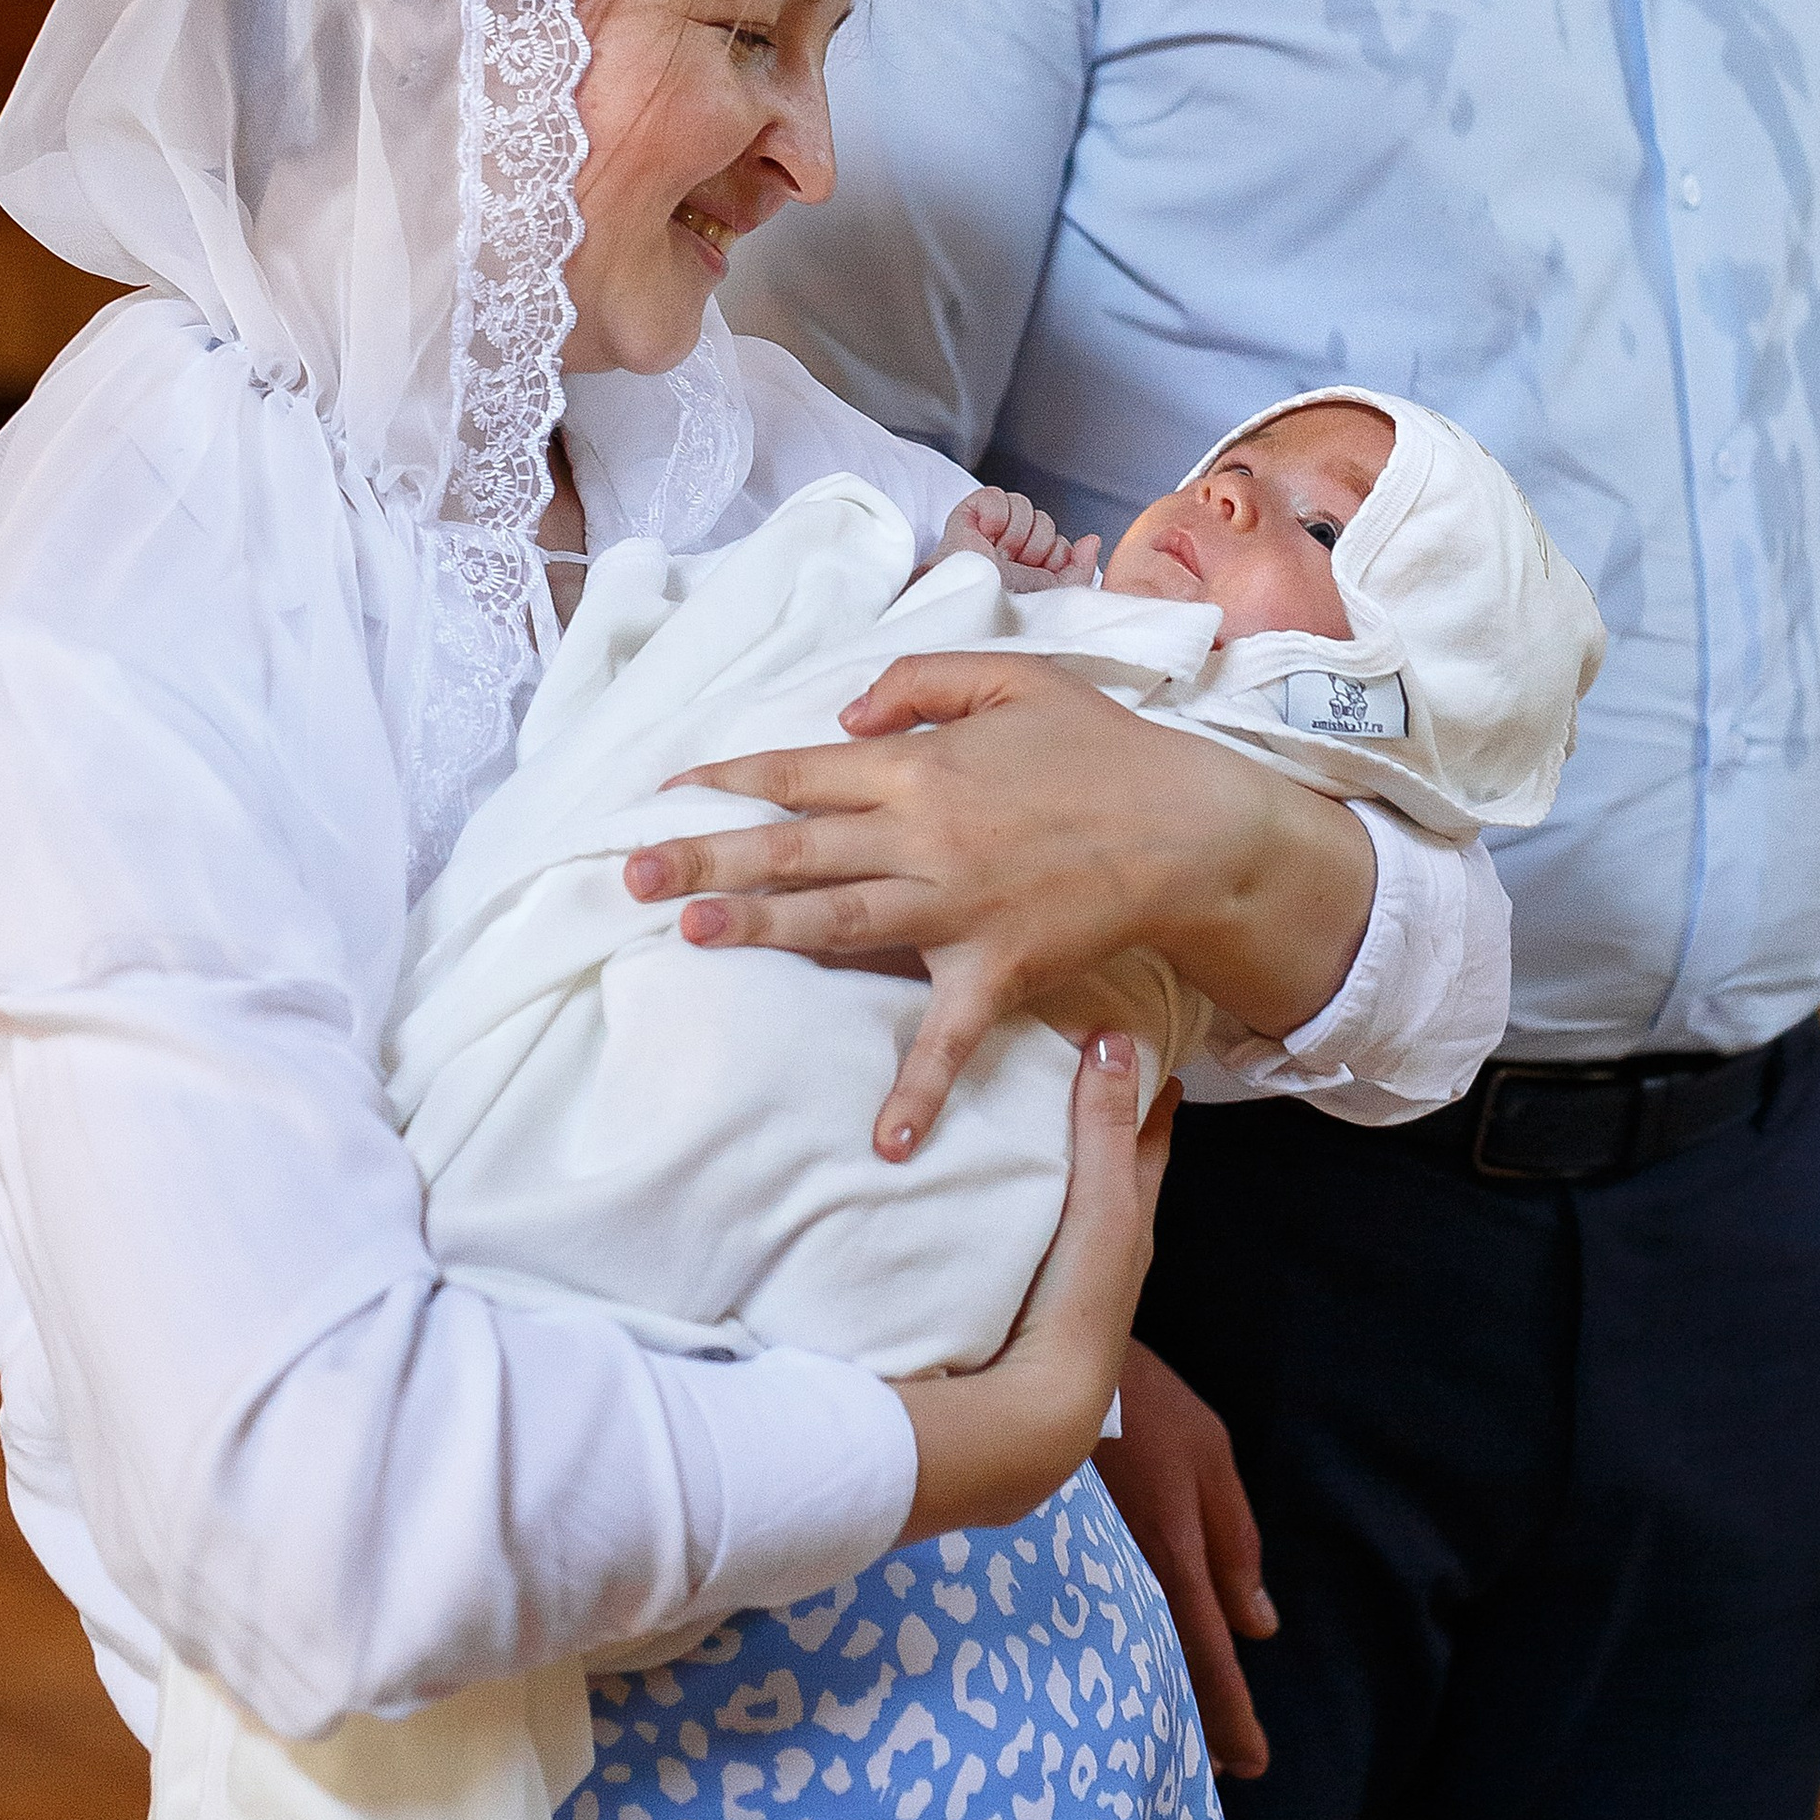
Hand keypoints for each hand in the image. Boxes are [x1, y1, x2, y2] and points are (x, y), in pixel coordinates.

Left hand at [622, 649, 1375, 1152]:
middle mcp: (923, 834)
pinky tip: (886, 1141)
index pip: (801, 770)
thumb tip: (841, 716)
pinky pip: (950, 1037)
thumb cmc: (1100, 747)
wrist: (1188, 826)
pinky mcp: (997, 967)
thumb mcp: (1014, 678)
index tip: (667, 791)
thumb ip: (919, 684)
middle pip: (796, 846)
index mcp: (920, 765)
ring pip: (839, 920)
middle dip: (708, 858)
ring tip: (691, 935)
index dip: (729, 778)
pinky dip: (920, 1091)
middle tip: (631, 872)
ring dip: (764, 929)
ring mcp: (956, 906)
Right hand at [895, 1040, 1173, 1534]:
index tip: (1142, 1041)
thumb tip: (1119, 1038)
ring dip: (1062, 1166)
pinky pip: (1029, 1234)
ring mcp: (1064, 1280)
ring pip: (1072, 1206)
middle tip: (1087, 1068)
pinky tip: (988, 1197)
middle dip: (1108, 1125)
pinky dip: (1023, 1205)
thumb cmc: (1081, 1299)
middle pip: (1113, 1173)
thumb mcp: (1102, 1201)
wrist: (1036, 1408)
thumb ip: (1103, 1125)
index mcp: (1132, 1223)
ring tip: (1028, 1122)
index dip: (1148, 1095)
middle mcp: (1107, 1251)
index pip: (1147, 1142)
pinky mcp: (1023, 1301)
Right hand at [934, 487, 1102, 594]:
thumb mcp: (1056, 595)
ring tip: (999, 555)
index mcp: (1030, 569)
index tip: (1039, 575)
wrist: (973, 605)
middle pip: (1044, 521)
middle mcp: (1011, 550)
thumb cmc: (1004, 611)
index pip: (1059, 543)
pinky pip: (995, 495)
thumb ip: (1080, 570)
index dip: (1055, 556)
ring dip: (1015, 533)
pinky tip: (986, 535)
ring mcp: (989, 531)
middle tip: (1015, 566)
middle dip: (1036, 546)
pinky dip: (994, 514)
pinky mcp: (969, 514)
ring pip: (1023, 504)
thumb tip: (1092, 541)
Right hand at [1092, 1338, 1275, 1776]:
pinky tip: (1120, 1677)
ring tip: (1178, 1743)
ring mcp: (1083, 1573)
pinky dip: (1119, 1659)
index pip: (1207, 1655)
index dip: (1231, 1715)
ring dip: (1156, 1700)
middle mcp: (1125, 1578)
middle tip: (1220, 1772)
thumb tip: (1259, 1626)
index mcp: (1171, 1554)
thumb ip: (1234, 1543)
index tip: (1253, 1764)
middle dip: (1196, 1725)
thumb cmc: (1144, 1402)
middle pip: (1163, 1673)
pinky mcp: (1053, 1562)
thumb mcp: (1209, 1456)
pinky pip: (1095, 1626)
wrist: (1052, 1360)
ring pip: (1127, 1658)